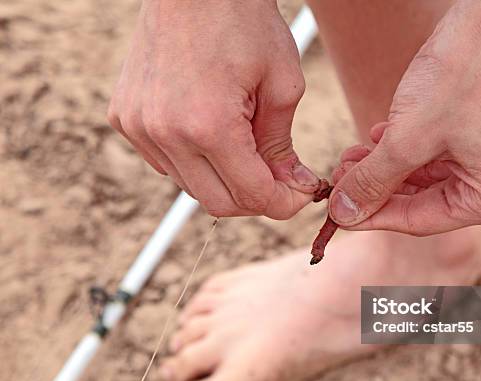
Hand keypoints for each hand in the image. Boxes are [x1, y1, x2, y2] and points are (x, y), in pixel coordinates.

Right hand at [108, 0, 318, 218]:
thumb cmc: (244, 22)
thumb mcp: (282, 85)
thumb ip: (282, 147)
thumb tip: (291, 187)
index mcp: (208, 125)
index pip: (250, 195)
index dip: (282, 203)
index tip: (300, 194)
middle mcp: (165, 133)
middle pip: (218, 203)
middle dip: (256, 199)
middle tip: (280, 180)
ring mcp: (139, 126)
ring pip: (191, 187)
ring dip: (224, 181)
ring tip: (249, 151)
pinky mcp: (125, 118)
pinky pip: (167, 164)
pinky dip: (195, 163)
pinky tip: (213, 136)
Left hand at [329, 4, 480, 234]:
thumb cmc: (464, 72)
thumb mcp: (407, 137)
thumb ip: (372, 182)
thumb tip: (343, 215)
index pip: (419, 219)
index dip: (371, 215)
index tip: (337, 212)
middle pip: (427, 200)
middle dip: (379, 186)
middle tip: (340, 176)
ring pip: (435, 177)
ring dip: (392, 167)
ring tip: (353, 155)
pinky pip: (452, 156)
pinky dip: (416, 150)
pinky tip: (381, 137)